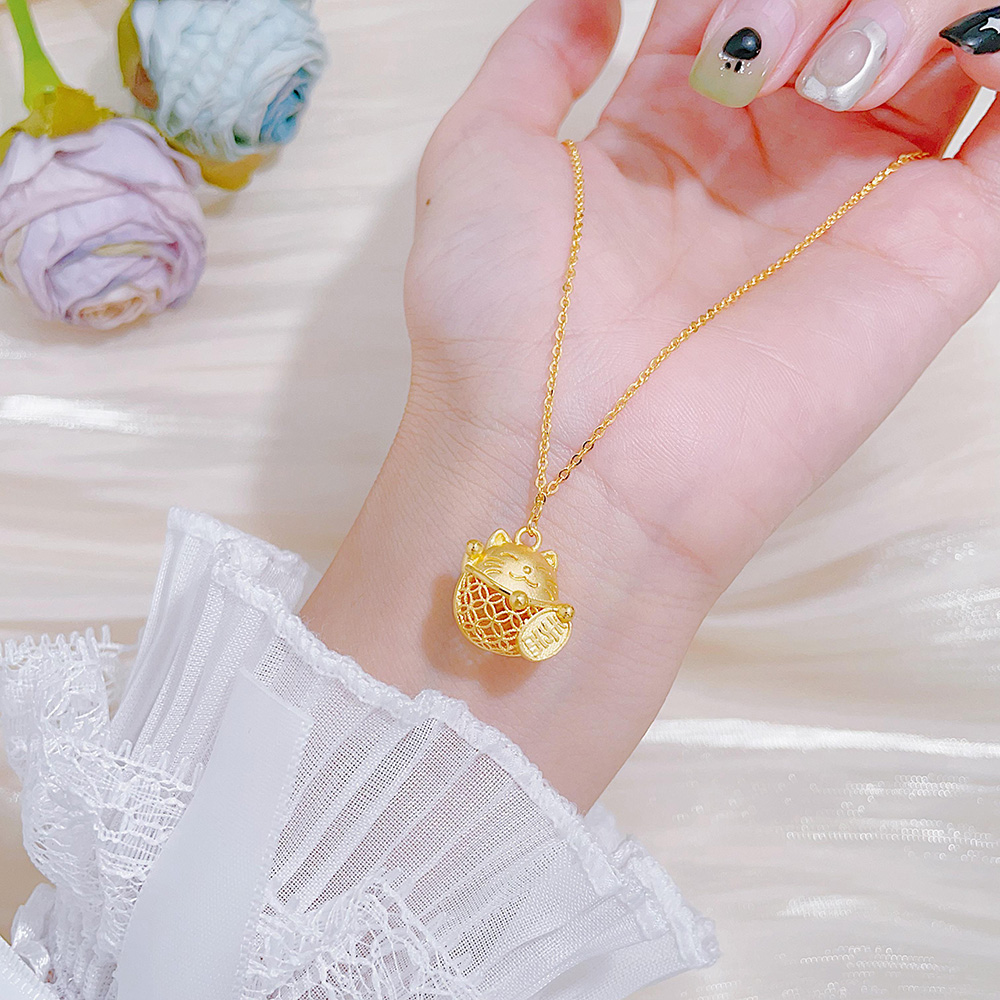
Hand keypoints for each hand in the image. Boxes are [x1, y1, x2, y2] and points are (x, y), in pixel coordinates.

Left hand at [303, 0, 999, 810]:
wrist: (567, 463)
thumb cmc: (504, 328)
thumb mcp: (480, 159)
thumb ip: (535, 59)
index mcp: (673, 133)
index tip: (698, 21)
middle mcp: (771, 162)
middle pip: (848, 6)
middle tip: (754, 57)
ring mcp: (858, 201)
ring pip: (946, 40)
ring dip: (904, 8)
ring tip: (827, 78)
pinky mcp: (937, 249)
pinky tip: (950, 48)